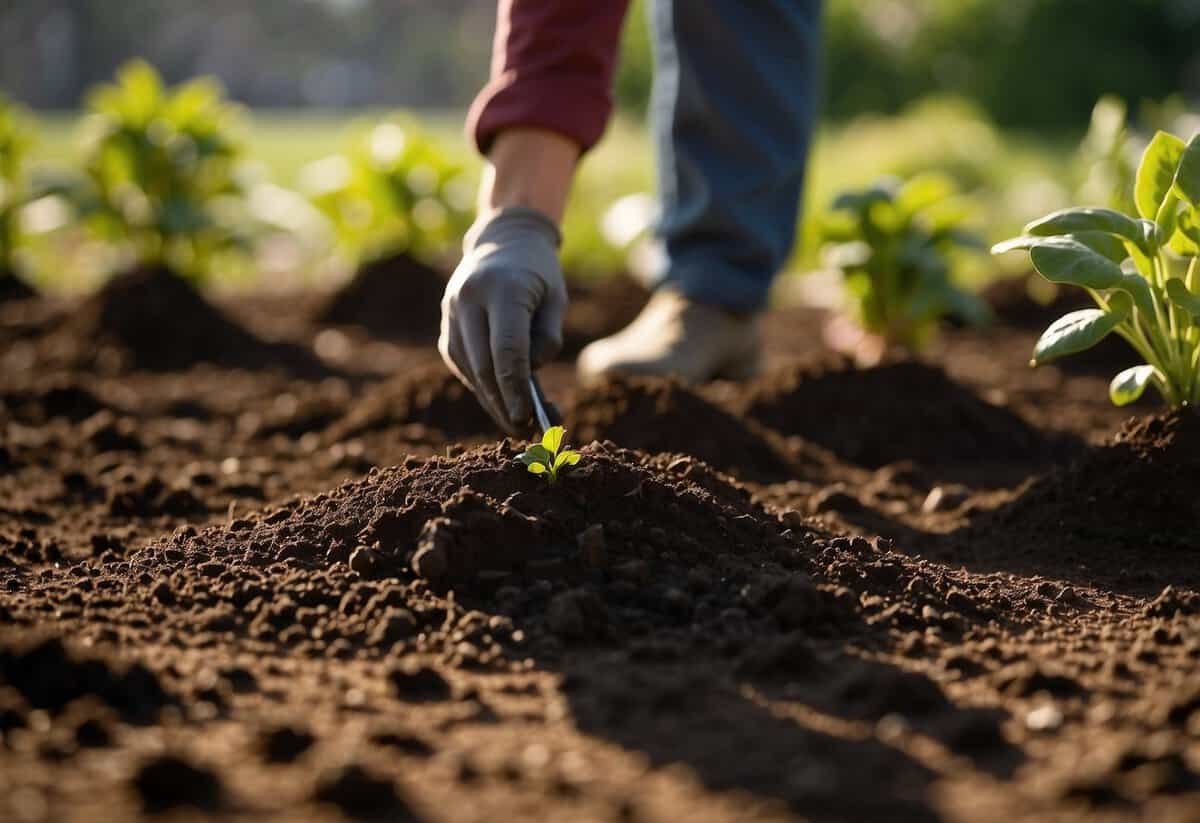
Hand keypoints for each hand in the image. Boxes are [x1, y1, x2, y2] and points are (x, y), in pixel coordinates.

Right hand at [439, 207, 567, 433]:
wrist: (503, 240)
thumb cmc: (538, 273)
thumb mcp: (556, 298)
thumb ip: (548, 338)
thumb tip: (529, 378)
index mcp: (501, 289)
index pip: (506, 349)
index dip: (515, 388)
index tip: (527, 417)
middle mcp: (468, 299)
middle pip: (484, 365)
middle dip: (503, 402)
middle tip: (524, 429)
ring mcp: (451, 312)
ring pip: (469, 369)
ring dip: (491, 400)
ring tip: (515, 421)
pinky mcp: (446, 325)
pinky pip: (462, 364)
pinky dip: (481, 385)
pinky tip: (499, 399)